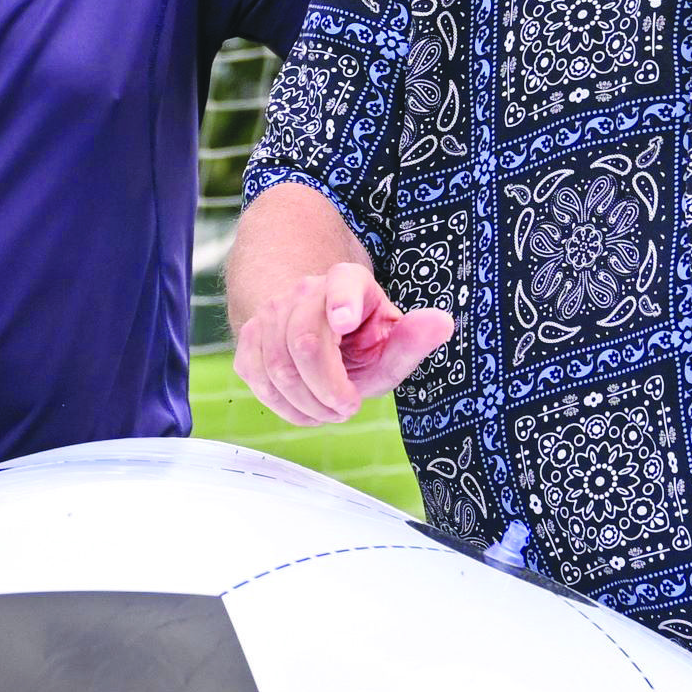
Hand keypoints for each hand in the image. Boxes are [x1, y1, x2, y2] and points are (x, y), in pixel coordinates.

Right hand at [235, 260, 451, 427]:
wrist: (316, 335)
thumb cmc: (361, 344)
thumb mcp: (392, 345)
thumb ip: (413, 340)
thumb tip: (442, 323)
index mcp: (347, 281)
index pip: (341, 285)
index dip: (341, 302)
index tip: (345, 320)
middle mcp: (305, 291)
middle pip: (305, 344)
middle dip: (329, 390)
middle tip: (349, 407)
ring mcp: (271, 313)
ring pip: (278, 368)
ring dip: (307, 404)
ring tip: (329, 410)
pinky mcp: (249, 338)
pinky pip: (257, 378)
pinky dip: (284, 405)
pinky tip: (305, 408)